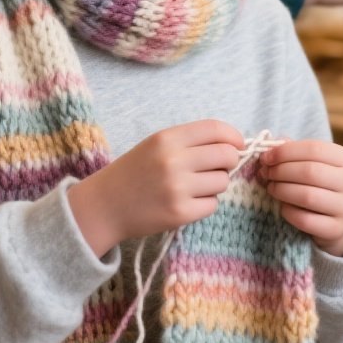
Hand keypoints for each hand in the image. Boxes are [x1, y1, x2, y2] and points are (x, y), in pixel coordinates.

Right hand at [67, 120, 243, 256]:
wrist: (105, 205)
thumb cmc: (134, 172)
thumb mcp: (156, 145)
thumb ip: (190, 142)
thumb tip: (233, 145)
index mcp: (167, 138)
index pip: (216, 129)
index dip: (233, 136)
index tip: (237, 144)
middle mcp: (174, 161)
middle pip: (227, 155)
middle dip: (228, 162)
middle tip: (216, 168)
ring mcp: (178, 188)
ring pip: (223, 182)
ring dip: (215, 184)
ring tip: (194, 186)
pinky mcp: (180, 213)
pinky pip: (212, 204)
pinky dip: (205, 203)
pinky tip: (186, 201)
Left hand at [260, 139, 342, 256]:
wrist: (338, 219)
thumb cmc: (319, 184)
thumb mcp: (313, 163)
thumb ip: (293, 152)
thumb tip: (270, 146)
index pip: (314, 148)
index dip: (285, 151)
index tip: (266, 157)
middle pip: (310, 171)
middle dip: (281, 171)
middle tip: (265, 173)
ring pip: (307, 196)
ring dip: (282, 190)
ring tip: (271, 188)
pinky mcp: (336, 228)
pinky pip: (305, 220)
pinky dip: (288, 212)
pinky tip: (283, 207)